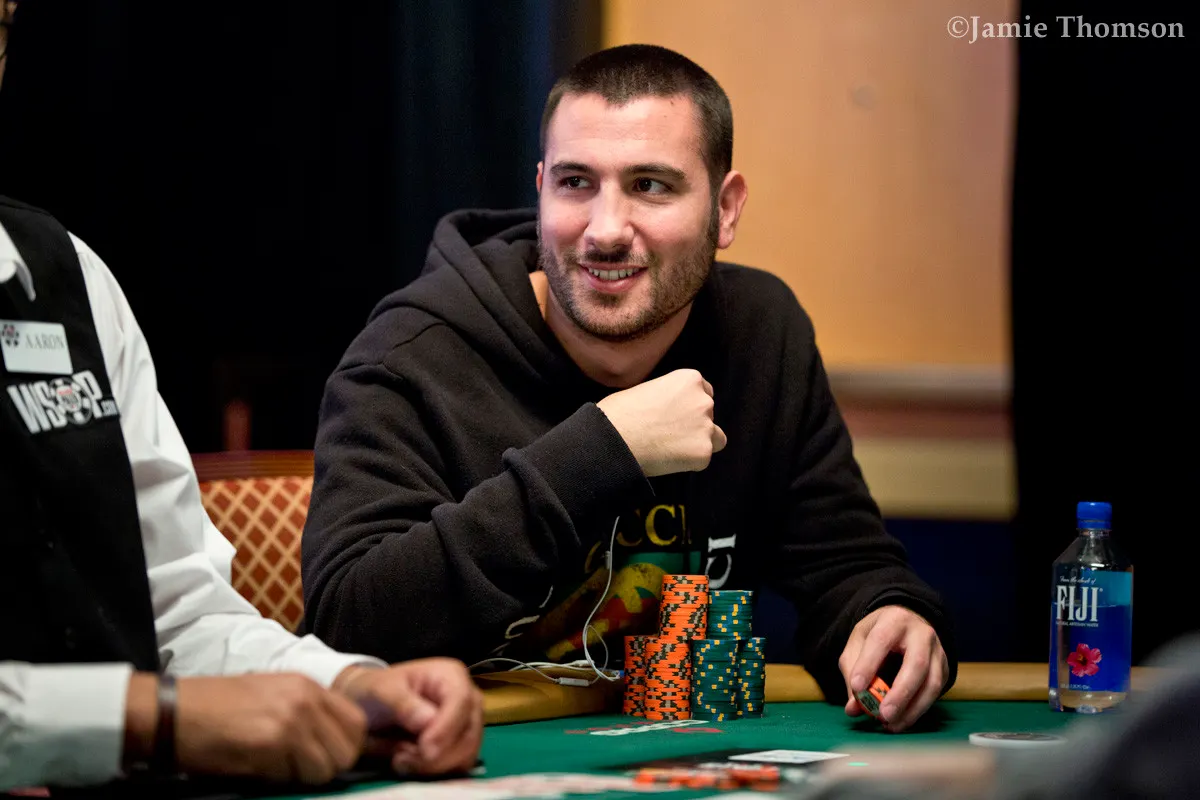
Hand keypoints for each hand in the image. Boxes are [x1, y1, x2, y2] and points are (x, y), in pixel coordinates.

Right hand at [173, 673, 367, 783]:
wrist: (175, 712)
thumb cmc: (216, 707)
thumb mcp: (271, 693)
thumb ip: (306, 712)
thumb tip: (332, 743)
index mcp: (306, 685)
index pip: (356, 722)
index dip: (346, 747)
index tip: (328, 757)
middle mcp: (305, 699)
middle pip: (347, 749)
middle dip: (329, 766)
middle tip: (301, 769)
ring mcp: (290, 719)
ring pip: (325, 767)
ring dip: (305, 776)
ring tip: (278, 768)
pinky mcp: (271, 743)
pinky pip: (296, 775)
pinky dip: (283, 779)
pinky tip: (260, 768)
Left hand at [334, 658, 482, 775]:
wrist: (369, 707)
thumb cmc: (377, 692)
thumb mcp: (381, 691)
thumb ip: (403, 704)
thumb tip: (428, 721)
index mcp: (451, 675)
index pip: (461, 702)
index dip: (446, 728)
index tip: (425, 750)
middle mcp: (467, 699)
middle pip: (469, 733)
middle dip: (438, 755)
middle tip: (400, 759)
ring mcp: (467, 724)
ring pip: (465, 755)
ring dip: (433, 766)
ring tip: (400, 759)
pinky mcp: (461, 746)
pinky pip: (457, 767)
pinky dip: (434, 773)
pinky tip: (409, 764)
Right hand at [596, 368, 726, 476]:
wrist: (614, 437)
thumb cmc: (619, 411)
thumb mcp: (647, 388)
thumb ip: (668, 396)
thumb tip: (668, 409)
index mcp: (690, 379)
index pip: (705, 392)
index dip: (690, 405)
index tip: (677, 415)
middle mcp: (704, 401)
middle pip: (710, 415)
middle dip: (695, 424)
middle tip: (671, 433)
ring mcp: (706, 428)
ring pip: (715, 438)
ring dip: (699, 442)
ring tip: (673, 449)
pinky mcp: (703, 453)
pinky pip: (702, 460)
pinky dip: (689, 462)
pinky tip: (668, 460)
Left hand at [839, 605, 948, 731]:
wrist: (909, 622)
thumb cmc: (879, 634)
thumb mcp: (859, 642)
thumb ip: (851, 672)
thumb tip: (853, 708)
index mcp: (894, 620)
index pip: (881, 640)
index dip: (869, 664)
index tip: (857, 688)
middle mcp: (921, 634)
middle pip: (916, 664)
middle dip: (900, 693)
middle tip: (883, 715)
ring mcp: (937, 651)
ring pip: (932, 683)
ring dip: (912, 709)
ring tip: (890, 724)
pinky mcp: (945, 667)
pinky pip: (935, 692)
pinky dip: (918, 710)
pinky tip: (902, 720)